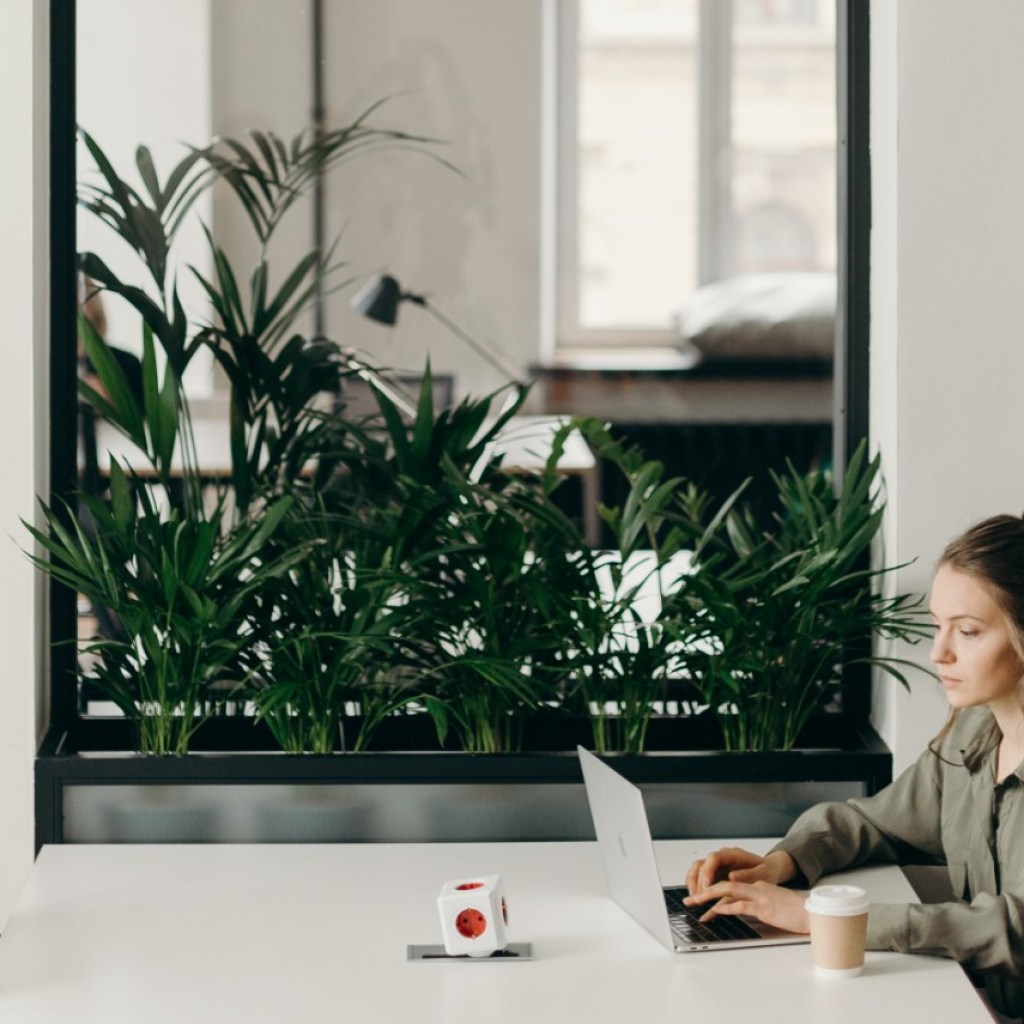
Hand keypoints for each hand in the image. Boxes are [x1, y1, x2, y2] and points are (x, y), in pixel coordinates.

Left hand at [683, 879, 810, 934]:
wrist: (811, 912)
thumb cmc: (794, 911)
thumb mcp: (772, 904)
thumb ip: (756, 903)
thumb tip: (741, 909)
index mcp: (757, 886)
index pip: (729, 884)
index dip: (712, 889)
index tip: (699, 896)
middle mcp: (755, 887)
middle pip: (724, 884)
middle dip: (704, 891)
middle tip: (690, 899)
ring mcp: (759, 896)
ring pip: (728, 891)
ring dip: (709, 897)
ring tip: (696, 903)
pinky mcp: (764, 907)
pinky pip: (741, 904)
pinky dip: (726, 906)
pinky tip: (716, 910)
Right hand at [685, 847, 797, 895]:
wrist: (768, 870)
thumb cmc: (765, 871)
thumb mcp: (763, 873)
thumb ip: (748, 875)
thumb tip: (731, 876)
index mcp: (732, 854)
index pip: (713, 858)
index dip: (708, 871)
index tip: (707, 886)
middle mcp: (721, 858)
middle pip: (700, 864)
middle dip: (697, 882)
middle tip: (699, 898)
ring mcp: (716, 865)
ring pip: (696, 870)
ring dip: (693, 885)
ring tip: (694, 900)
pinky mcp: (714, 874)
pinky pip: (699, 878)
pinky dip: (695, 887)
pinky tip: (696, 899)